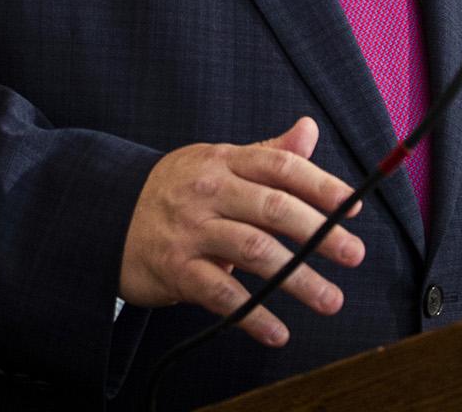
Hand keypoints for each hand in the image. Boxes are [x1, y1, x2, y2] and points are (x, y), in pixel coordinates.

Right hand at [119, 116, 363, 347]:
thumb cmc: (177, 191)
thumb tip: (310, 129)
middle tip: (353, 254)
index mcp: (223, 161)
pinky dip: (252, 316)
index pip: (280, 167)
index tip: (353, 205)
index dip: (321, 185)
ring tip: (331, 300)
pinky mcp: (176, 269)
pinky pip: (221, 295)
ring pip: (254, 252)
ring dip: (298, 279)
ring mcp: (191, 231)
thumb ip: (267, 153)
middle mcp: (208, 192)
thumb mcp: (217, 162)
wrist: (108, 217)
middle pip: (273, 208)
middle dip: (319, 233)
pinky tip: (277, 332)